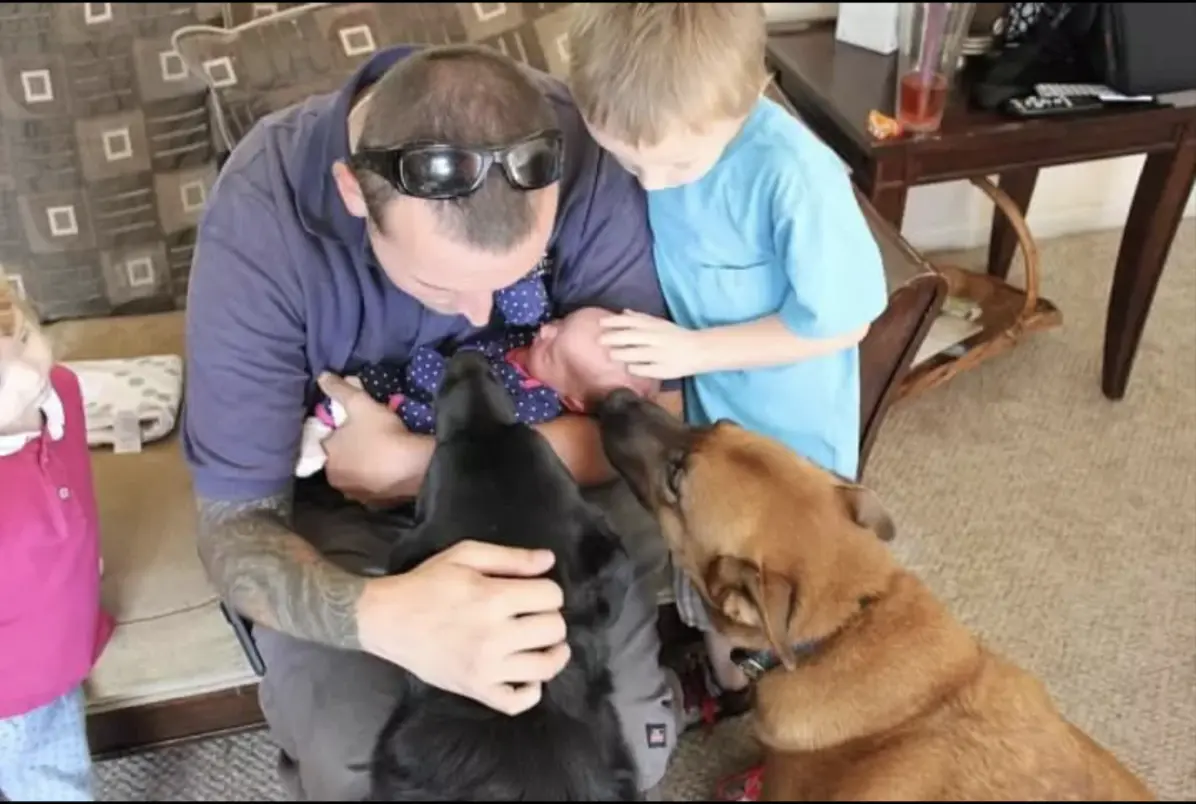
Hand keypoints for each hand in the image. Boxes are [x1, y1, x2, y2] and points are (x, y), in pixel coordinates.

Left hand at [317, 373, 431, 505]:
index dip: (337, 432)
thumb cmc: (382, 433)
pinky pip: (370, 489)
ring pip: (353, 476)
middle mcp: (335, 478)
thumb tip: (322, 376)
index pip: (324, 441)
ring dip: (361, 468)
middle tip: (366, 438)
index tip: (351, 426)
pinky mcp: (373, 503)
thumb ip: (340, 389)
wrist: (414, 466)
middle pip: (338, 460)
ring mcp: (354, 494)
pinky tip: (387, 471)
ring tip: (379, 455)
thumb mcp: (360, 404)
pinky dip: (375, 481)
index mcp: (327, 455)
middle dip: (348, 451)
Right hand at [359, 540, 569, 715]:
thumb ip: (511, 557)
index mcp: (493, 598)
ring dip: (553, 654)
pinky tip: (530, 676)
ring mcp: (485, 668)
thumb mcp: (466, 556)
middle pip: (553, 630)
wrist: (387, 619)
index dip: (549, 590)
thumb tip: (550, 560)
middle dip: (551, 618)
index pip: (551, 596)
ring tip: (546, 644)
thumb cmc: (426, 584)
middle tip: (536, 615)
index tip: (537, 591)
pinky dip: (532, 692)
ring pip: (545, 667)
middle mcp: (494, 636)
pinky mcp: (475, 690)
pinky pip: (517, 702)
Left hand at [598, 310, 705, 379]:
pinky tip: (629, 367)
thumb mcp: (660, 323)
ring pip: (634, 354)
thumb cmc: (676, 336)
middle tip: (600, 341)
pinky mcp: (663, 370)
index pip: (630, 321)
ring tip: (612, 355)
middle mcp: (656, 339)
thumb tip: (623, 312)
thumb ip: (641, 318)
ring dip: (620, 354)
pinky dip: (634, 368)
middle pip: (629, 337)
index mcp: (655, 326)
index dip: (614, 321)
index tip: (600, 323)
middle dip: (612, 338)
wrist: (700, 350)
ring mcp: (659, 355)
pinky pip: (643, 369)